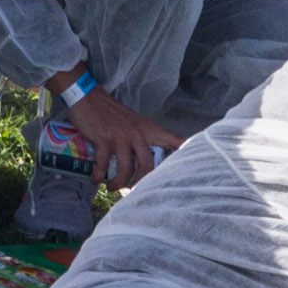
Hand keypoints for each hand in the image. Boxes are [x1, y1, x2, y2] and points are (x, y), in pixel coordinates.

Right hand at [66, 88, 182, 194]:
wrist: (88, 97)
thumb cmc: (111, 114)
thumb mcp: (133, 123)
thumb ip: (142, 139)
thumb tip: (145, 164)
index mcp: (148, 130)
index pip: (174, 140)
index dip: (187, 153)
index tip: (199, 165)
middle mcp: (138, 134)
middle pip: (148, 166)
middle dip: (140, 183)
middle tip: (131, 191)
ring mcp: (121, 136)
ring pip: (127, 169)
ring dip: (118, 183)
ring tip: (111, 187)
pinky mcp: (104, 139)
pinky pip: (103, 165)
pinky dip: (98, 176)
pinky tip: (95, 179)